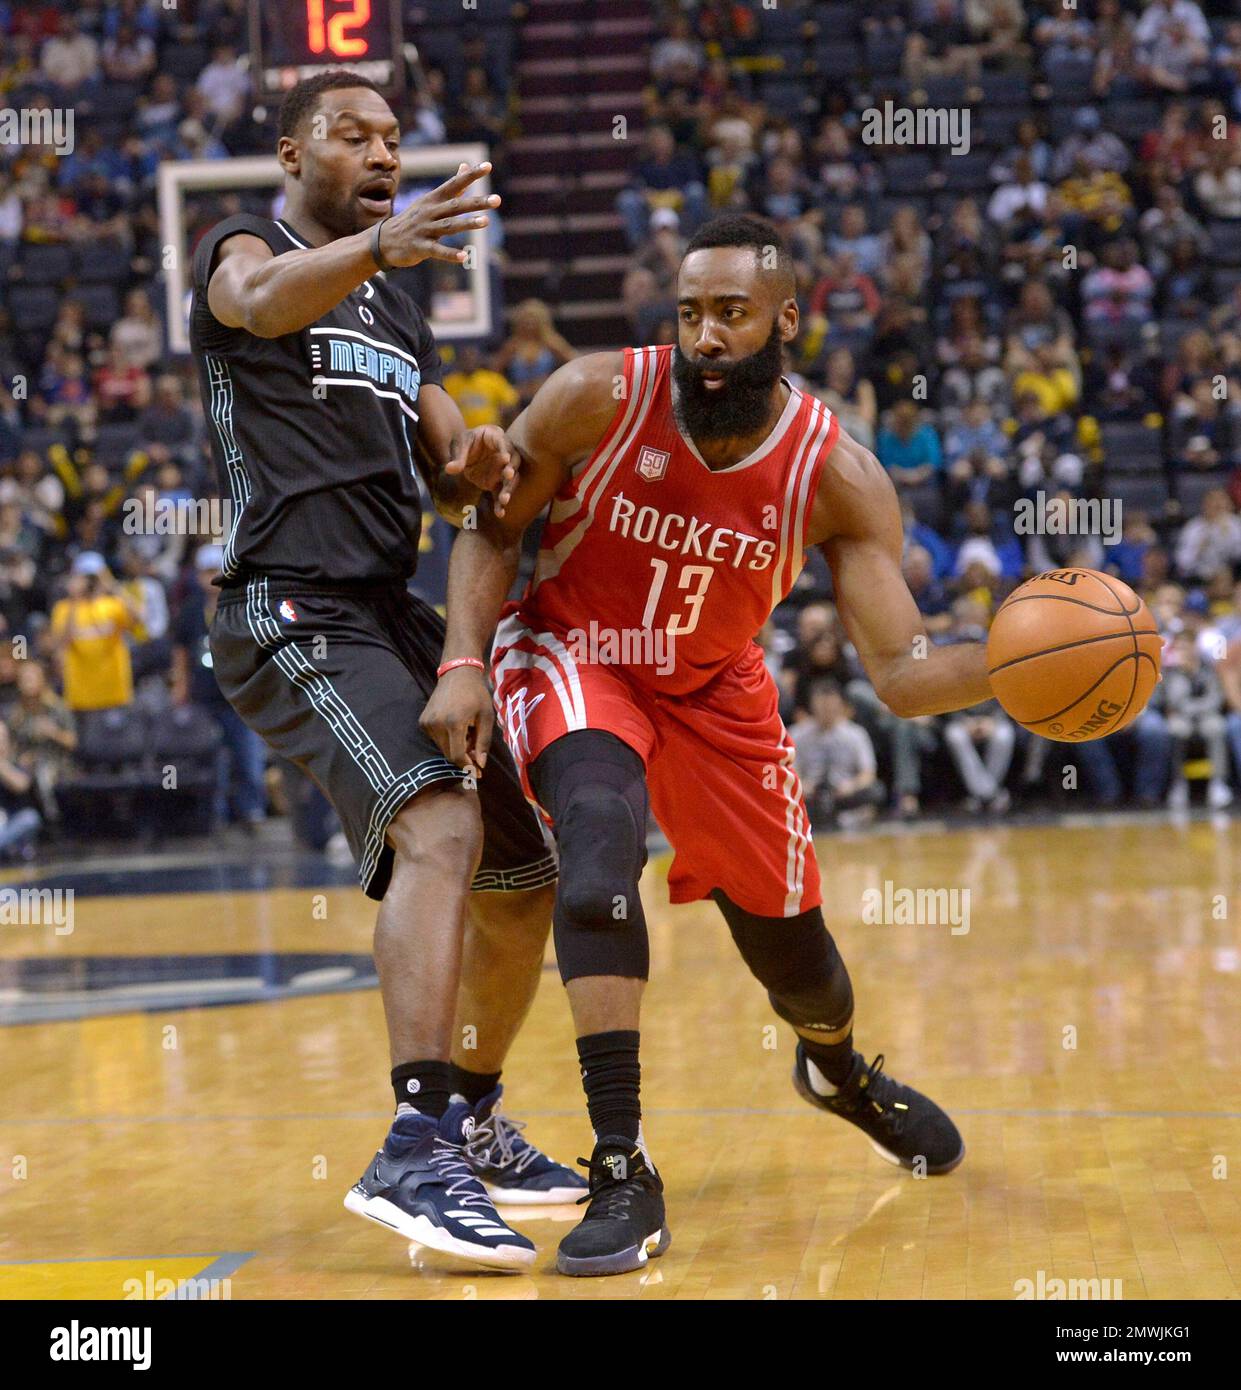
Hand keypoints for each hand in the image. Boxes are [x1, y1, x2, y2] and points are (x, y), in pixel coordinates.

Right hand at [375, 162, 499, 268]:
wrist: (384, 240)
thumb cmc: (414, 219)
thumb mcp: (430, 200)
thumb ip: (451, 187)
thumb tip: (465, 166)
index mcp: (433, 199)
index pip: (454, 184)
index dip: (470, 175)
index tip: (487, 166)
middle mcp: (429, 212)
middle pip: (456, 206)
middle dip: (476, 202)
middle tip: (497, 200)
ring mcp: (424, 229)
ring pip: (449, 226)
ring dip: (467, 224)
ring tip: (486, 222)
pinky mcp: (420, 247)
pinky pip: (437, 251)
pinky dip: (451, 254)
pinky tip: (464, 257)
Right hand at [419, 666, 493, 776]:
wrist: (457, 673)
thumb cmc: (476, 694)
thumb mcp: (486, 717)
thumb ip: (483, 742)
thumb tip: (480, 765)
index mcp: (454, 722)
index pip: (457, 755)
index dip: (467, 766)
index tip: (477, 771)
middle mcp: (436, 724)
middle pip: (449, 754)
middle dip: (463, 757)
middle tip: (475, 752)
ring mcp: (427, 723)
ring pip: (442, 748)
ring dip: (455, 747)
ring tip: (467, 733)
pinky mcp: (422, 721)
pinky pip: (436, 739)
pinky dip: (447, 739)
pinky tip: (456, 727)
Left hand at [444, 425, 516, 515]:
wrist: (467, 452)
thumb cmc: (466, 442)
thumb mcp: (459, 444)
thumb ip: (457, 457)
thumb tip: (449, 469)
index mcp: (496, 438)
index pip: (503, 443)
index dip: (505, 450)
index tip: (505, 458)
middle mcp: (505, 454)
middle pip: (513, 462)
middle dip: (511, 470)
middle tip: (508, 475)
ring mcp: (503, 470)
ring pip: (510, 480)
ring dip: (508, 489)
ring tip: (504, 500)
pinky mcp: (498, 483)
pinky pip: (500, 493)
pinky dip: (500, 504)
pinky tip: (499, 514)